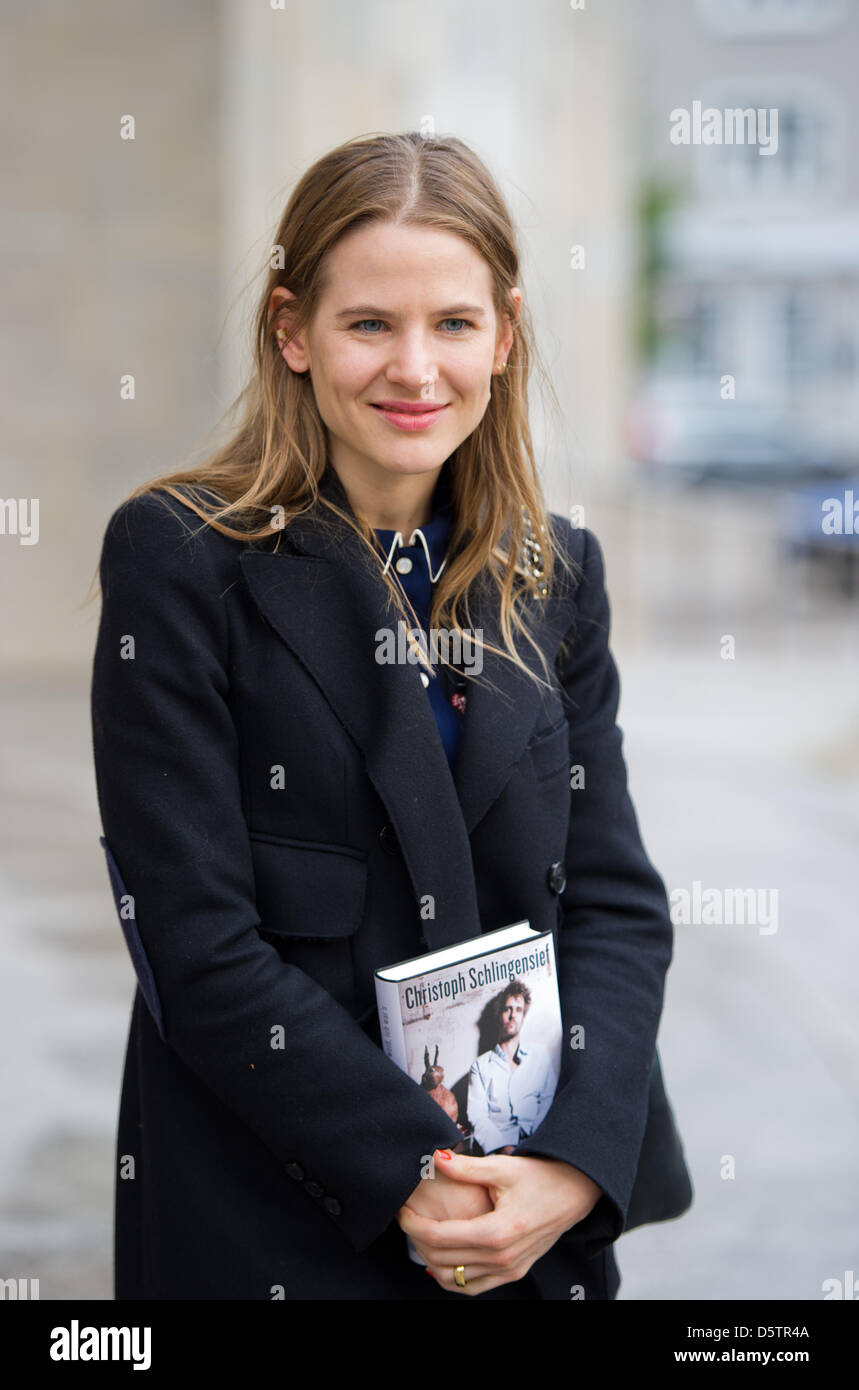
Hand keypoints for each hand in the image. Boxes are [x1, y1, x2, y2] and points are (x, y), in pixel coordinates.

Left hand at [397, 1148, 602, 1296]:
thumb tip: (433, 1158)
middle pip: (441, 1260)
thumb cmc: (541, 1177)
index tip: (401, 1209)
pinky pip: (473, 1287)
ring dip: (430, 1260)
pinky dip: (452, 1277)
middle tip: (406, 1217)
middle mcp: (502, 1258)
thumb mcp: (502, 1167)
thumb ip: (465, 1167)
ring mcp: (508, 1270)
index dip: (412, 1224)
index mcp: (498, 1232)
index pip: (439, 1237)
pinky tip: (441, 1258)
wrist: (574, 1193)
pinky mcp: (513, 1273)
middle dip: (416, 1239)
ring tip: (420, 1235)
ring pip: (453, 1280)